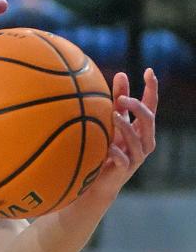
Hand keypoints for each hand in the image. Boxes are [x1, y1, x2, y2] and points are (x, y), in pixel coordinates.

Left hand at [86, 68, 157, 198]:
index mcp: (142, 128)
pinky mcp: (125, 170)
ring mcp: (136, 156)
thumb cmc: (108, 146)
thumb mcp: (113, 121)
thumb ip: (118, 100)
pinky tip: (108, 146)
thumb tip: (121, 73)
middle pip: (148, 120)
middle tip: (121, 99)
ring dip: (127, 126)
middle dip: (137, 107)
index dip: (151, 88)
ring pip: (138, 140)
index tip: (148, 71)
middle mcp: (144, 141)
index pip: (151, 105)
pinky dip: (116, 152)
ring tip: (114, 116)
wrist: (98, 181)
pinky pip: (123, 159)